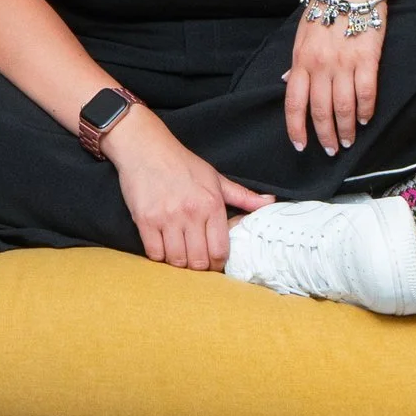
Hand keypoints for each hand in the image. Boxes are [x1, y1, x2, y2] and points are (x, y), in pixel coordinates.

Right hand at [109, 107, 271, 272]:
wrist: (146, 148)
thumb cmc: (182, 163)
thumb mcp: (216, 178)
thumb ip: (243, 196)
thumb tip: (270, 202)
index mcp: (212, 204)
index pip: (220, 251)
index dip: (217, 263)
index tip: (213, 261)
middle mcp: (191, 213)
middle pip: (198, 261)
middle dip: (198, 267)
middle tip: (195, 261)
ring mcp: (167, 217)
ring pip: (176, 260)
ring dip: (178, 263)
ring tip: (179, 254)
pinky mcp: (145, 220)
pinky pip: (154, 253)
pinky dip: (159, 256)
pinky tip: (162, 247)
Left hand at [286, 0, 389, 154]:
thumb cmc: (328, 6)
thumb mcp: (303, 32)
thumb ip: (297, 60)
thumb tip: (288, 80)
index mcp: (301, 59)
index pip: (293, 102)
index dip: (296, 128)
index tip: (300, 146)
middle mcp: (319, 64)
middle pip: (319, 110)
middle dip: (325, 136)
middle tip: (333, 150)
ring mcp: (344, 62)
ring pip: (342, 106)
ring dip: (346, 128)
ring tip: (350, 141)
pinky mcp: (367, 57)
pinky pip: (366, 91)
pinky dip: (366, 109)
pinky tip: (367, 118)